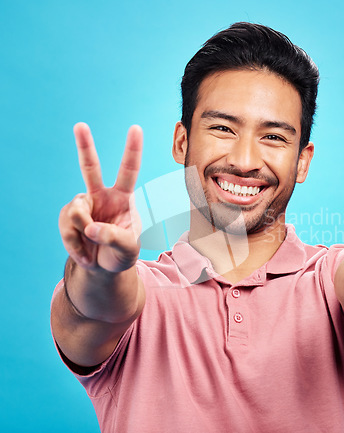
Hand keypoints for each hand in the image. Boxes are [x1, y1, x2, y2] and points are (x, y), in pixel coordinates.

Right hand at [59, 123, 142, 272]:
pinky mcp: (68, 217)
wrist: (103, 268)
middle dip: (84, 146)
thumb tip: (91, 228)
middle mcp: (102, 196)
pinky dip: (75, 245)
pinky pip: (67, 227)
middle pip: (90, 167)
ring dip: (83, 235)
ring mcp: (83, 205)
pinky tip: (84, 253)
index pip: (129, 171)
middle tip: (80, 125)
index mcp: (123, 198)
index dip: (132, 150)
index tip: (136, 128)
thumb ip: (114, 237)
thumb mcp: (128, 249)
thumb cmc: (121, 253)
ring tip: (92, 249)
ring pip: (77, 212)